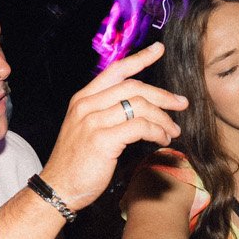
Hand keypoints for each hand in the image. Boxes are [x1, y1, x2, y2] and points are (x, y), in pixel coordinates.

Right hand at [38, 43, 188, 210]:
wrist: (57, 188)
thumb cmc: (75, 162)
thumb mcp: (84, 128)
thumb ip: (104, 113)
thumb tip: (138, 106)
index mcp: (82, 99)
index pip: (115, 71)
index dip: (139, 58)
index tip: (158, 50)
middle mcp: (86, 106)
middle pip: (133, 87)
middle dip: (162, 95)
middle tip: (180, 103)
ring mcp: (93, 122)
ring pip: (139, 106)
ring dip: (163, 118)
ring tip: (172, 130)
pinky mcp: (102, 140)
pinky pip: (139, 127)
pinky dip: (156, 131)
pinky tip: (161, 139)